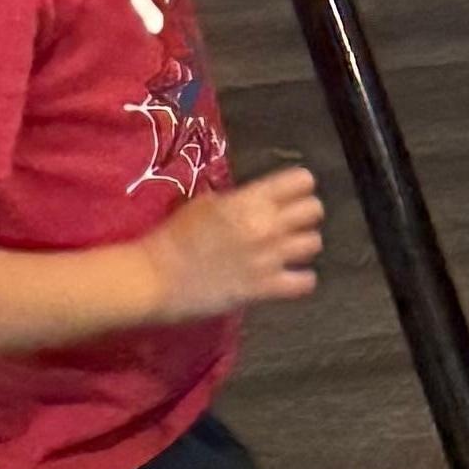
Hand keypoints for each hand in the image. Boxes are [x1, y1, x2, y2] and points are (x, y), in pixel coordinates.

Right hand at [148, 167, 321, 317]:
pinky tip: (288, 278)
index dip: (299, 187)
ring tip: (287, 251)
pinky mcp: (264, 288)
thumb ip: (236, 200)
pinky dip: (301, 280)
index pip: (301, 180)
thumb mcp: (204, 204)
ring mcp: (268, 257)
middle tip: (289, 224)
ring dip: (302, 246)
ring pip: (314, 243)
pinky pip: (305, 282)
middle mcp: (265, 225)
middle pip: (314, 209)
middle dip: (304, 215)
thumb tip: (254, 199)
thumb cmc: (172, 237)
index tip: (289, 195)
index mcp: (249, 200)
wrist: (154, 278)